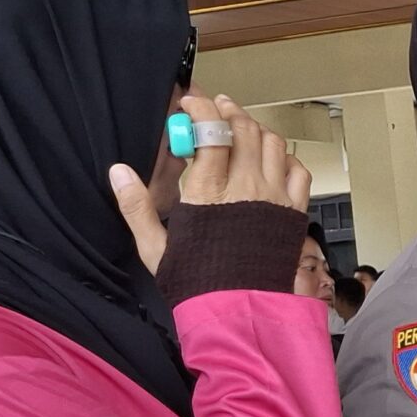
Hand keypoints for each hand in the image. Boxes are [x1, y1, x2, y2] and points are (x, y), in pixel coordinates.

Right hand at [109, 95, 310, 273]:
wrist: (237, 312)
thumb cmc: (195, 281)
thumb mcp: (155, 246)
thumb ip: (136, 205)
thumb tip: (118, 171)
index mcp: (209, 192)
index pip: (212, 132)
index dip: (201, 109)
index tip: (189, 104)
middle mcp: (246, 188)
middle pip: (244, 130)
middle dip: (227, 111)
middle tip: (214, 108)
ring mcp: (274, 197)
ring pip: (272, 143)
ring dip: (255, 128)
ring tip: (239, 127)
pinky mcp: (293, 211)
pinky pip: (298, 169)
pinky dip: (284, 156)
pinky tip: (271, 157)